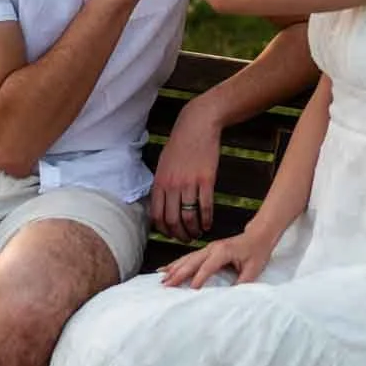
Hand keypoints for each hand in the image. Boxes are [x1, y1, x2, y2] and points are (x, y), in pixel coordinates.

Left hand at [152, 97, 221, 241]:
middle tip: (186, 239)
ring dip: (194, 231)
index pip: (157, 215)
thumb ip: (161, 185)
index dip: (164, 230)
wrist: (197, 126)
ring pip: (189, 218)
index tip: (171, 235)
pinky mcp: (206, 180)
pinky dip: (207, 220)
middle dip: (179, 235)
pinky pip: (205, 207)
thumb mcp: (163, 164)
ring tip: (198, 233)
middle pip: (172, 220)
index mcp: (159, 182)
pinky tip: (208, 224)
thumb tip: (161, 205)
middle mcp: (172, 186)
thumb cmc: (179, 144)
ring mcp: (189, 183)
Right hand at [161, 226, 275, 288]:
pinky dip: (177, 263)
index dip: (199, 279)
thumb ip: (241, 283)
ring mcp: (208, 248)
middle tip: (166, 285)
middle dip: (178, 273)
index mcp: (223, 251)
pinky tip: (167, 268)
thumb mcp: (253, 270)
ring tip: (162, 278)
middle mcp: (212, 248)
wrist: (258, 236)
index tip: (191, 291)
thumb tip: (229, 296)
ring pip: (187, 258)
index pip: (208, 267)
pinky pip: (189, 257)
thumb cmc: (257, 252)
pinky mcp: (206, 250)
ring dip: (174, 268)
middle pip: (192, 261)